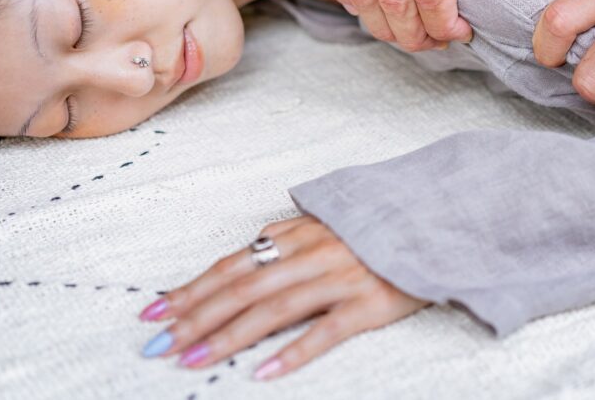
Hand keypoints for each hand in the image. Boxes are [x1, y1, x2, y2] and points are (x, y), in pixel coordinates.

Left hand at [137, 216, 425, 379]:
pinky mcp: (369, 304)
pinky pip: (326, 331)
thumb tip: (248, 249)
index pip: (234, 263)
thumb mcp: (330, 221)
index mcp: (300, 235)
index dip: (192, 287)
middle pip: (243, 287)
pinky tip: (262, 373)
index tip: (155, 310)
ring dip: (229, 336)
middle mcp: (313, 254)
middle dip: (195, 316)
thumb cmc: (381, 226)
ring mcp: (341, 278)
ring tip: (193, 360)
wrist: (438, 222)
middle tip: (158, 343)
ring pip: (274, 309)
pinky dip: (293, 352)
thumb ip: (289, 235)